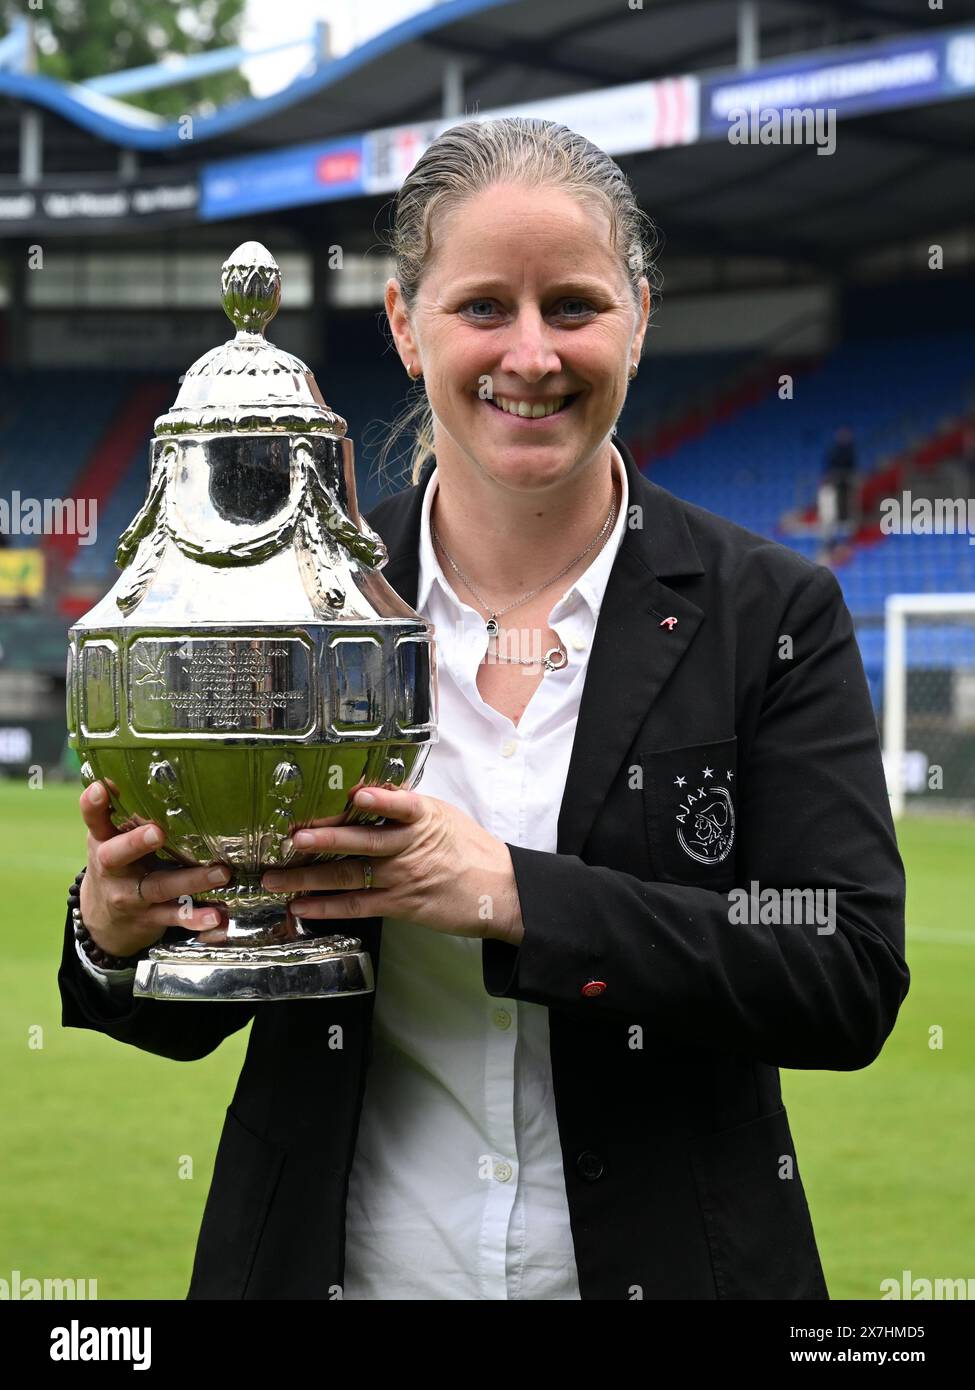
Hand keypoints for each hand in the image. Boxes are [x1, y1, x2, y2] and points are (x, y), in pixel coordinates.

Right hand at [78, 781, 230, 958]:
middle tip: (158, 832)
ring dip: (191, 882)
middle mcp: (113, 870)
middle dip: (137, 843)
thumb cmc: (118, 863)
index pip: (94, 820)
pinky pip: (176, 918)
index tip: (100, 789)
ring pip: (159, 888)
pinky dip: (199, 919)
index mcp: (103, 842)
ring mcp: (131, 897)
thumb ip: (120, 810)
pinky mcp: (151, 918)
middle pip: (119, 856)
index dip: (94, 806)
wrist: (104, 920)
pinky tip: (219, 917)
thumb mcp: (110, 838)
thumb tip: (132, 766)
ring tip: (221, 874)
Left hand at [261, 786, 524, 944]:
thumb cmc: (469, 849)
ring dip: (309, 877)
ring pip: (349, 876)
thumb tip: (368, 789)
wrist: (499, 891)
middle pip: (362, 842)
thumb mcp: (442, 815)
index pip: (400, 805)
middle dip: (324, 840)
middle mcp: (409, 847)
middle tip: (293, 838)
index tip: (356, 794)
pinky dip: (326, 907)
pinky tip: (301, 906)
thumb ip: (405, 804)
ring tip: (276, 877)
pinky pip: (357, 906)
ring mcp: (402, 878)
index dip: (379, 800)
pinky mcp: (399, 905)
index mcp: (423, 818)